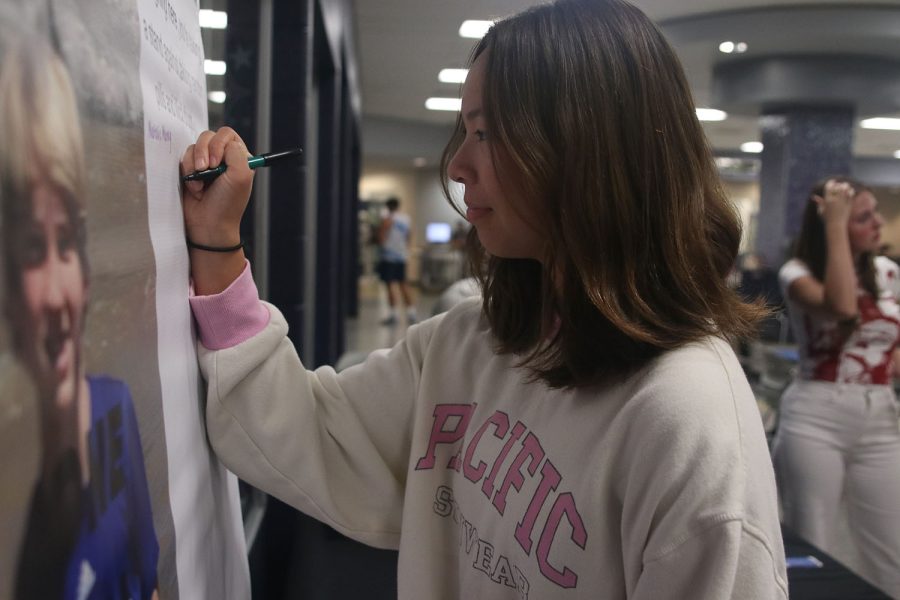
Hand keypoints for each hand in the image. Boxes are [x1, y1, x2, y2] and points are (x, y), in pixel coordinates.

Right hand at [180, 127, 253, 246]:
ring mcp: (206, 163)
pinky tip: (195, 188)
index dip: (220, 144)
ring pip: (194, 146)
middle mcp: (223, 159)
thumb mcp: (240, 176)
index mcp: (239, 158)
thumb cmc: (227, 204)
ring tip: (200, 183)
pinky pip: (184, 158)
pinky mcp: (191, 170)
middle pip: (209, 136)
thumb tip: (225, 142)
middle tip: (205, 169)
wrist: (208, 224)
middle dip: (204, 151)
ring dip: (195, 164)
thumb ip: (236, 153)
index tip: (217, 162)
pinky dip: (187, 171)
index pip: (228, 135)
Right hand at [813, 179, 854, 225]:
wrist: (835, 226)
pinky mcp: (848, 205)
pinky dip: (850, 191)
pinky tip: (850, 191)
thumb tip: (814, 197)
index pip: (829, 187)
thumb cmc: (826, 219)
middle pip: (838, 187)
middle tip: (839, 184)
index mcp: (827, 201)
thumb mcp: (821, 211)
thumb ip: (819, 203)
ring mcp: (842, 202)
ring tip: (845, 187)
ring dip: (845, 187)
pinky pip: (851, 195)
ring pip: (846, 189)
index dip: (831, 183)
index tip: (832, 182)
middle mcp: (835, 200)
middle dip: (839, 184)